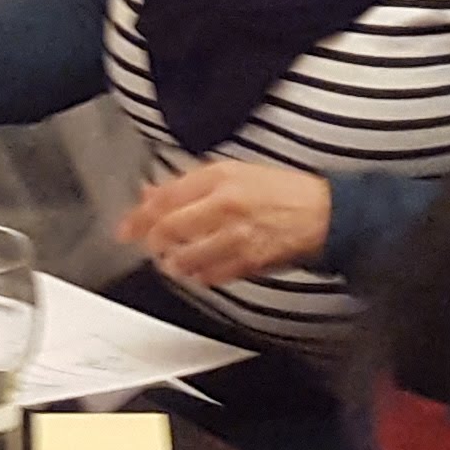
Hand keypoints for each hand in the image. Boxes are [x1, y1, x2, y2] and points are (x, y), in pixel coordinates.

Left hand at [122, 160, 334, 286]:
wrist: (323, 213)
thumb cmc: (281, 190)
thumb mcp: (233, 173)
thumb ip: (189, 185)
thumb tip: (151, 194)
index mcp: (220, 178)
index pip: (166, 198)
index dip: (140, 216)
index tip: (126, 228)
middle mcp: (225, 206)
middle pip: (169, 229)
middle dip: (154, 242)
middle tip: (153, 247)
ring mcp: (236, 236)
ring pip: (185, 258)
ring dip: (174, 263)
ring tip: (176, 260)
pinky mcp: (248, 262)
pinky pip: (209, 276)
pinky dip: (199, 275)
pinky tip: (202, 268)